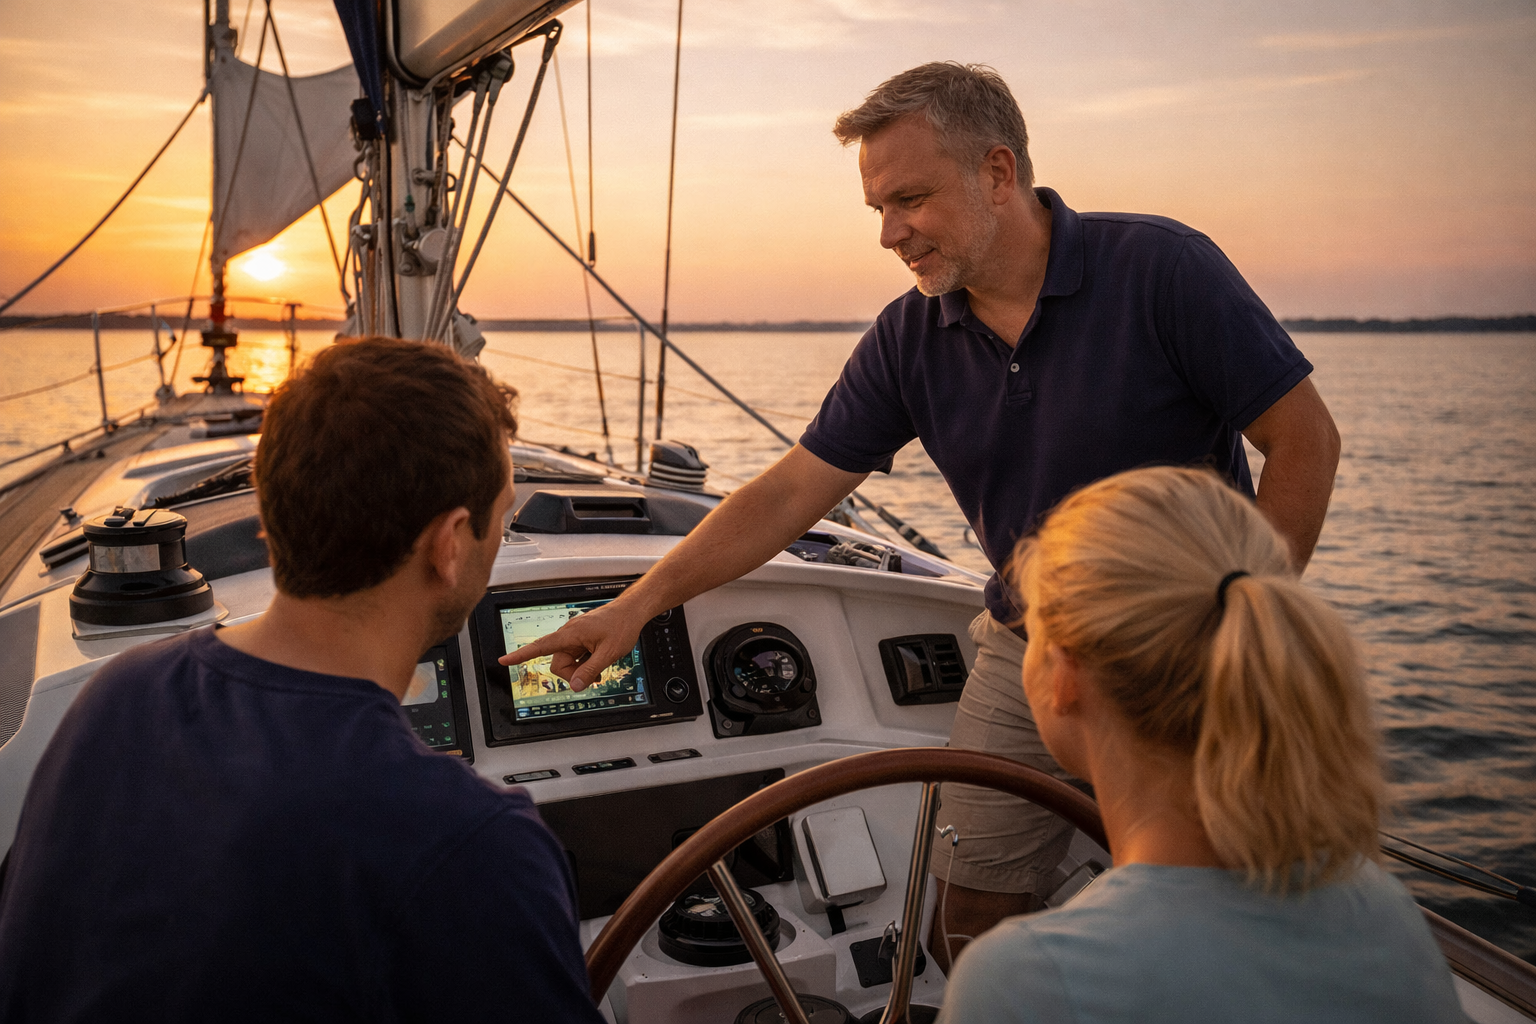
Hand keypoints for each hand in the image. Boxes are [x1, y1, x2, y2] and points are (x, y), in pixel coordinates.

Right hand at [498, 601, 648, 690]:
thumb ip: (590, 671)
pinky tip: (599, 661)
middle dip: (573, 673)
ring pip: (569, 661)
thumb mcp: (609, 653)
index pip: (540, 646)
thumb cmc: (622, 625)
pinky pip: (577, 656)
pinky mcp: (582, 638)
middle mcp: (569, 634)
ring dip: (581, 668)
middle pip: (558, 663)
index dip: (520, 655)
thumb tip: (574, 686)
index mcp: (571, 634)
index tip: (504, 661)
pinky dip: (585, 662)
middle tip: (594, 673)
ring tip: (601, 664)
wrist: (632, 611)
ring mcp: (576, 636)